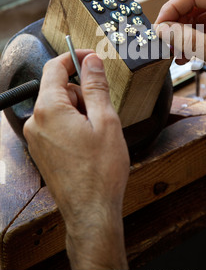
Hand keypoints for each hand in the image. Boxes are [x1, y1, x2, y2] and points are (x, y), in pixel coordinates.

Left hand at [24, 51, 129, 269]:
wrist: (91, 211)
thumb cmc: (100, 170)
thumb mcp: (106, 120)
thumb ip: (96, 86)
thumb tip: (91, 61)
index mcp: (49, 109)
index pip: (55, 68)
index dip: (74, 58)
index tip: (91, 57)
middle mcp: (36, 121)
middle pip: (59, 89)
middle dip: (82, 93)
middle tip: (102, 113)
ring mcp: (36, 137)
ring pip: (60, 107)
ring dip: (80, 111)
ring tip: (97, 134)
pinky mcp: (41, 149)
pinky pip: (56, 124)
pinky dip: (73, 124)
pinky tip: (88, 143)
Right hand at [155, 0, 205, 131]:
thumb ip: (189, 40)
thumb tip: (162, 31)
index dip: (172, 8)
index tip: (159, 28)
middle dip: (176, 17)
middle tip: (165, 38)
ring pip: (198, 10)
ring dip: (183, 29)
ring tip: (175, 51)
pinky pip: (205, 22)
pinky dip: (193, 36)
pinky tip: (186, 53)